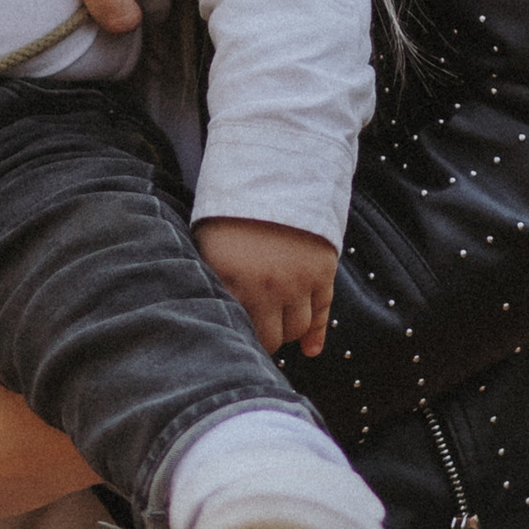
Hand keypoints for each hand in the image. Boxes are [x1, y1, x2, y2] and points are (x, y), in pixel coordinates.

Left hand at [193, 218, 335, 358]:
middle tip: (257, 337)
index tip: (231, 341)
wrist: (270, 179)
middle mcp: (266, 287)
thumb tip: (206, 322)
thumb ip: (210, 285)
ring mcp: (297, 281)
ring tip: (277, 326)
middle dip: (262, 341)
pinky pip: (322, 314)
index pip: (235, 330)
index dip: (234, 339)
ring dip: (287, 332)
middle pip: (270, 338)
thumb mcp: (206, 249)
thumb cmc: (229, 218)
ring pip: (296, 329)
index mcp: (231, 280)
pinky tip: (310, 349)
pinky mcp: (321, 273)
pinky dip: (316, 335)